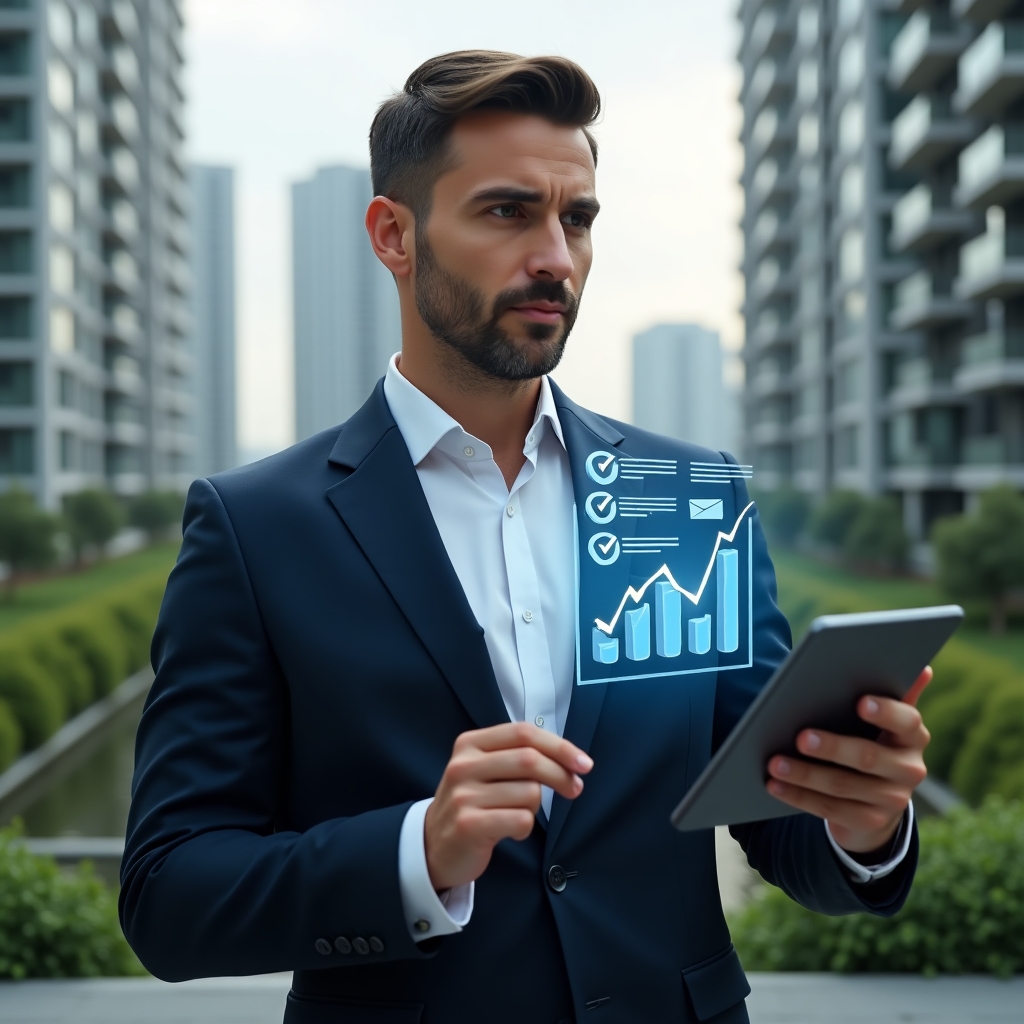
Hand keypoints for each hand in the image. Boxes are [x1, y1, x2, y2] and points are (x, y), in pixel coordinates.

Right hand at [425, 723, 592, 890]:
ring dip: (535, 808)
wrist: (434, 845)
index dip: (559, 746)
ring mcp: (464, 795)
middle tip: (574, 789)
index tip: (584, 763)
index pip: (524, 733)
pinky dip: (525, 827)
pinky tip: (510, 830)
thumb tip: (572, 760)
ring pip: (529, 793)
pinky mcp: (469, 825)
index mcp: (470, 743)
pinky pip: (521, 821)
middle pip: (530, 760)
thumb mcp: (485, 769)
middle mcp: (464, 765)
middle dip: (561, 775)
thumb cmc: (473, 803)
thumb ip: (518, 756)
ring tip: (518, 814)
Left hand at [765, 667, 931, 854]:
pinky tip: (774, 785)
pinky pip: (830, 809)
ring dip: (805, 775)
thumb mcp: (883, 721)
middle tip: (800, 736)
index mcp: (913, 735)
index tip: (859, 702)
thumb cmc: (872, 740)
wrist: (878, 799)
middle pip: (868, 757)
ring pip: (842, 786)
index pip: (906, 721)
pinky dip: (798, 796)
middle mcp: (909, 769)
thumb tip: (923, 668)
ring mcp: (892, 799)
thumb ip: (894, 693)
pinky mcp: (870, 821)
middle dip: (832, 747)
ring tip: (774, 763)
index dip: (885, 712)